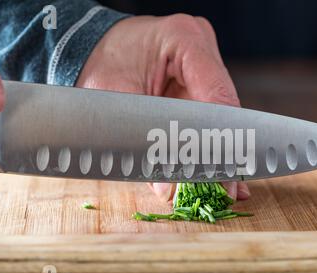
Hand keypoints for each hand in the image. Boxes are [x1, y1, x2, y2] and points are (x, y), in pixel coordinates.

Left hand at [76, 14, 249, 201]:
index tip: (221, 170)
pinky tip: (215, 172)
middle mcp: (202, 48)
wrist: (92, 48)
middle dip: (221, 152)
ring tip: (222, 187)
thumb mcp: (114, 100)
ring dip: (217, 151)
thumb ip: (143, 143)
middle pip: (223, 109)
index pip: (216, 94)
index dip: (220, 137)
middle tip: (224, 190)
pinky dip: (208, 144)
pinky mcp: (199, 80)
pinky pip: (209, 116)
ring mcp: (204, 64)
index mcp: (184, 38)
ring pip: (220, 116)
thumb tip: (168, 190)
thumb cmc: (98, 64)